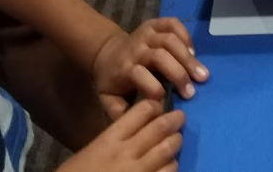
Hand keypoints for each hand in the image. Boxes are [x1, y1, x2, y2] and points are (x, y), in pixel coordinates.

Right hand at [58, 100, 183, 171]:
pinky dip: (172, 167)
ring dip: (175, 143)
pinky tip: (170, 166)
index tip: (159, 106)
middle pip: (160, 128)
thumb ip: (114, 139)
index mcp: (110, 139)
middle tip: (180, 118)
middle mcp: (126, 152)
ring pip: (168, 150)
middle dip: (175, 120)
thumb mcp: (92, 151)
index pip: (142, 111)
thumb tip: (138, 129)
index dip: (155, 106)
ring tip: (176, 141)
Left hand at [92, 18, 209, 120]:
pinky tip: (193, 51)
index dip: (152, 88)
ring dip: (187, 57)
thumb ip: (118, 111)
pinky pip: (172, 23)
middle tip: (192, 92)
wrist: (108, 51)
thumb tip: (135, 123)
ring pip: (170, 39)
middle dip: (178, 73)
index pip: (138, 74)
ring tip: (201, 74)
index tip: (165, 104)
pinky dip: (185, 34)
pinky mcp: (154, 23)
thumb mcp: (108, 98)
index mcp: (124, 67)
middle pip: (160, 55)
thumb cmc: (113, 79)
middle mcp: (136, 48)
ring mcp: (146, 33)